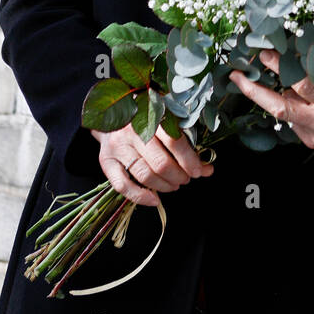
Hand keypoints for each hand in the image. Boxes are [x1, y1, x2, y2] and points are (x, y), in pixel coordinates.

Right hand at [90, 123, 213, 206]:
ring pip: (145, 176)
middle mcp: (131, 131)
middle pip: (160, 163)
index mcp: (150, 115)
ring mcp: (117, 147)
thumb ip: (183, 139)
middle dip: (179, 176)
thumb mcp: (163, 118)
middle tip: (186, 178)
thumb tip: (207, 168)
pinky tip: (155, 200)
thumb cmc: (144, 117)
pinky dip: (140, 197)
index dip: (190, 160)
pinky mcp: (105, 161)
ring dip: (164, 186)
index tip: (200, 170)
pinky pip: (123, 186)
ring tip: (174, 185)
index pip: (174, 141)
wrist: (110, 113)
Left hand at [229, 49, 313, 148]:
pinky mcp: (313, 142)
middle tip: (236, 75)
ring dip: (270, 94)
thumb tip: (298, 50)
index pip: (302, 86)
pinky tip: (288, 92)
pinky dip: (287, 103)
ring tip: (257, 74)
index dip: (281, 67)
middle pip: (280, 108)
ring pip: (283, 113)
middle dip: (253, 91)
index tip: (265, 51)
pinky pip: (292, 120)